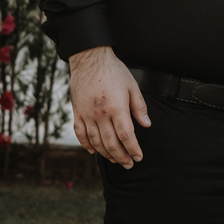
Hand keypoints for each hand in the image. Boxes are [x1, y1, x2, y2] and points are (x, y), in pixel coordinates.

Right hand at [69, 45, 148, 166]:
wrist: (90, 59)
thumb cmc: (113, 71)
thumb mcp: (132, 86)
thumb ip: (139, 107)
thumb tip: (146, 125)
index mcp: (116, 108)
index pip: (126, 136)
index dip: (133, 149)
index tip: (138, 157)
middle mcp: (100, 114)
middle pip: (111, 143)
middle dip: (121, 157)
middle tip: (128, 164)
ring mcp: (86, 114)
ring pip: (96, 142)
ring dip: (106, 154)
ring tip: (115, 160)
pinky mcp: (77, 112)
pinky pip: (80, 134)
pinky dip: (86, 145)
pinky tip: (94, 151)